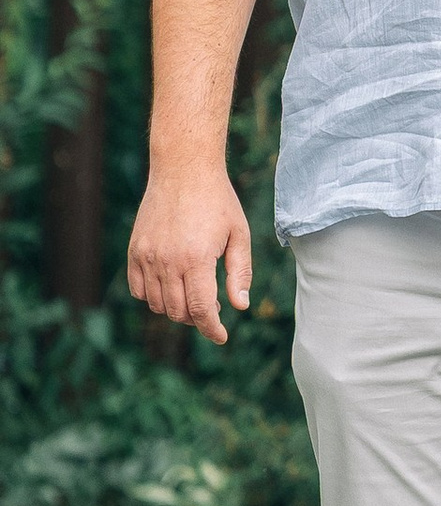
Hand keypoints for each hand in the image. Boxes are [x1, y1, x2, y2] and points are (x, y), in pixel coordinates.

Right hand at [127, 158, 252, 345]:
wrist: (183, 169)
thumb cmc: (218, 200)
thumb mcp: (240, 234)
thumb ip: (239, 272)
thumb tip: (240, 306)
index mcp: (197, 259)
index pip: (201, 310)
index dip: (212, 329)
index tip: (221, 337)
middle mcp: (167, 261)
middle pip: (179, 312)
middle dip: (197, 319)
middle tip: (212, 309)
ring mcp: (147, 256)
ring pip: (157, 304)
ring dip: (176, 309)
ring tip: (194, 295)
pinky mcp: (135, 251)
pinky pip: (138, 289)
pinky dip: (153, 297)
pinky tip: (170, 287)